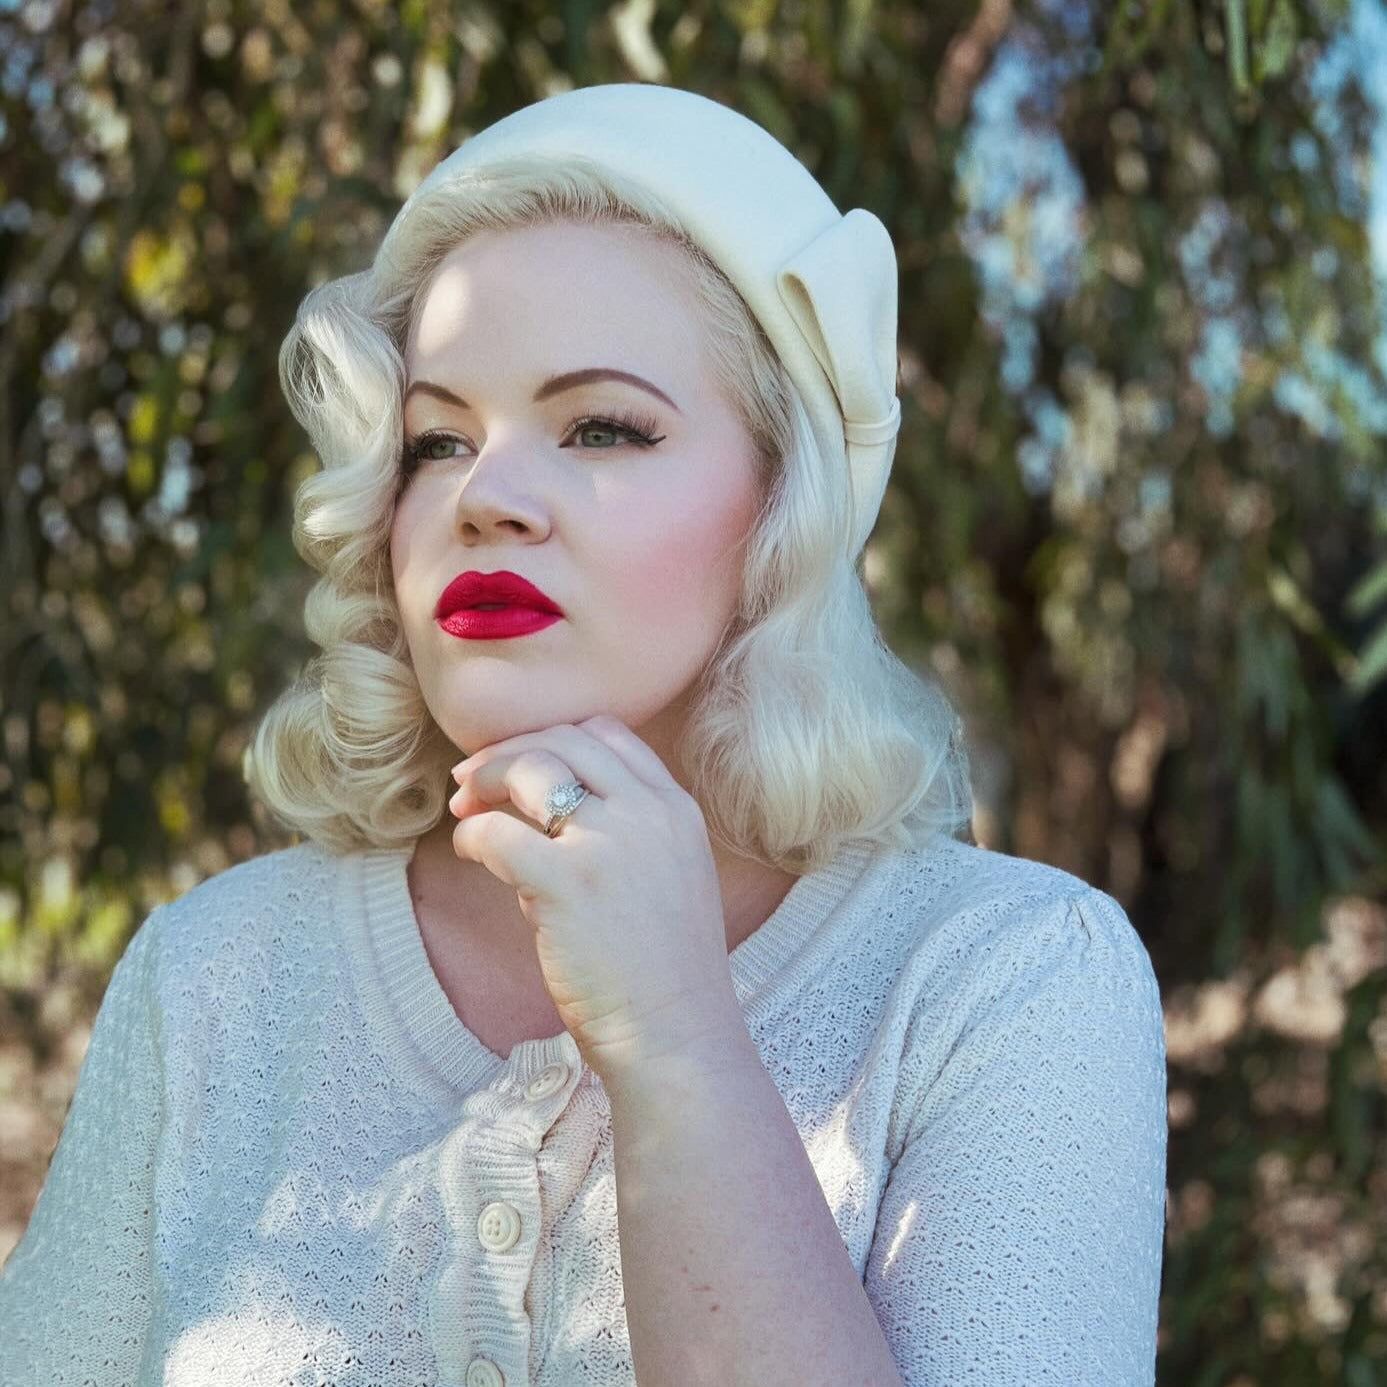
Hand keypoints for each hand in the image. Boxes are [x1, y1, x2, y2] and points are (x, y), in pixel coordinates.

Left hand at [446, 715, 745, 1081]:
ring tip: (464, 807)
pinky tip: (467, 852)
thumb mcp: (668, 879)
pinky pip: (497, 832)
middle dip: (511, 751)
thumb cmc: (664, 975)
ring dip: (487, 780)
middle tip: (473, 780)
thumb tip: (538, 820)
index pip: (609, 734)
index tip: (524, 766)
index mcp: (677, 810)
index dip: (555, 740)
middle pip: (565, 739)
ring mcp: (611, 843)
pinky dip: (471, 835)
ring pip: (532, 768)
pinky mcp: (569, 882)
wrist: (678, 1038)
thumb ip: (625, 836)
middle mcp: (649, 813)